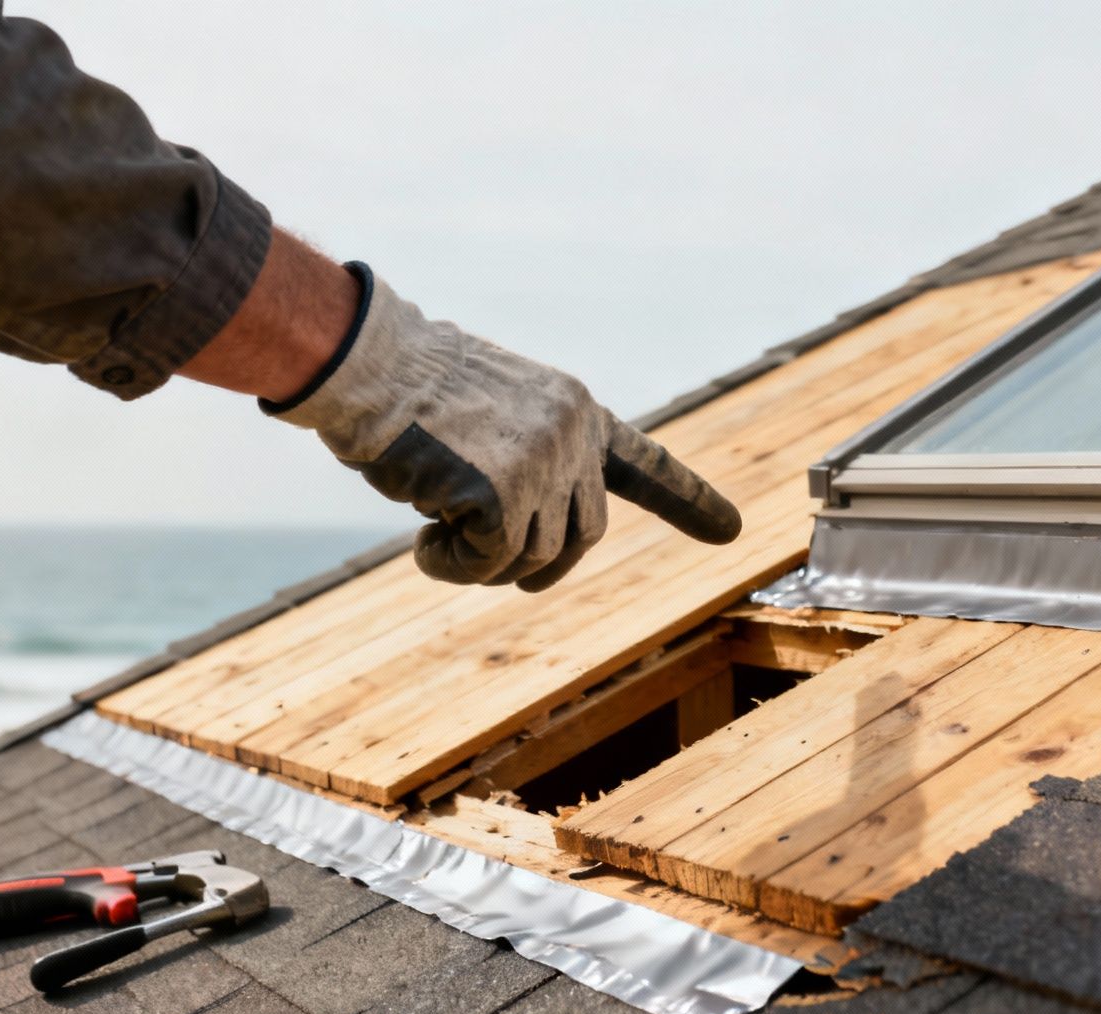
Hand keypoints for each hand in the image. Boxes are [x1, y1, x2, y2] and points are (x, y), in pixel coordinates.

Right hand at [266, 268, 740, 590]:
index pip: (642, 463)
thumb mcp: (493, 416)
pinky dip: (451, 566)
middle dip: (537, 565)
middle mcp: (575, 436)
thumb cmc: (411, 390)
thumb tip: (533, 548)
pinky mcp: (505, 494)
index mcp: (576, 411)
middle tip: (486, 563)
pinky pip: (487, 564)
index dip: (687, 501)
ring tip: (433, 528)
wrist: (369, 362)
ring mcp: (545, 464)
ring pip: (532, 557)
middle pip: (580, 536)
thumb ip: (529, 465)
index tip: (732, 531)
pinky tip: (422, 538)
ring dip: (477, 561)